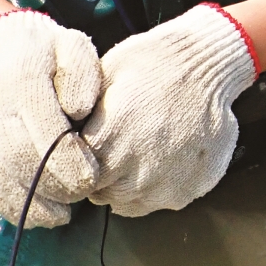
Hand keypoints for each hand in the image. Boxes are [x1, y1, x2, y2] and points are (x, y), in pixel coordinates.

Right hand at [0, 11, 102, 227]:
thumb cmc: (47, 56)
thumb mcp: (73, 49)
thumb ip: (84, 74)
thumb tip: (78, 110)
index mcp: (20, 76)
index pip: (49, 135)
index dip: (73, 164)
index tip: (91, 179)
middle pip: (24, 161)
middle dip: (56, 187)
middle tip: (79, 195)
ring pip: (1, 179)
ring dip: (35, 203)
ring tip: (61, 210)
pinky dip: (11, 205)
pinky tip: (35, 210)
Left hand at [83, 3, 257, 216]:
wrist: (208, 62)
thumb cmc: (152, 61)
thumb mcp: (102, 77)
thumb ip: (78, 118)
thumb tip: (57, 137)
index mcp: (107, 142)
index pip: (72, 177)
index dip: (77, 164)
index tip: (88, 150)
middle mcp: (134, 172)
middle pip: (101, 194)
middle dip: (103, 176)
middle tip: (117, 148)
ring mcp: (165, 185)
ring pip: (130, 203)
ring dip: (130, 185)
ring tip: (142, 152)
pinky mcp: (190, 190)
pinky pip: (162, 200)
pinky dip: (161, 184)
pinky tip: (167, 155)